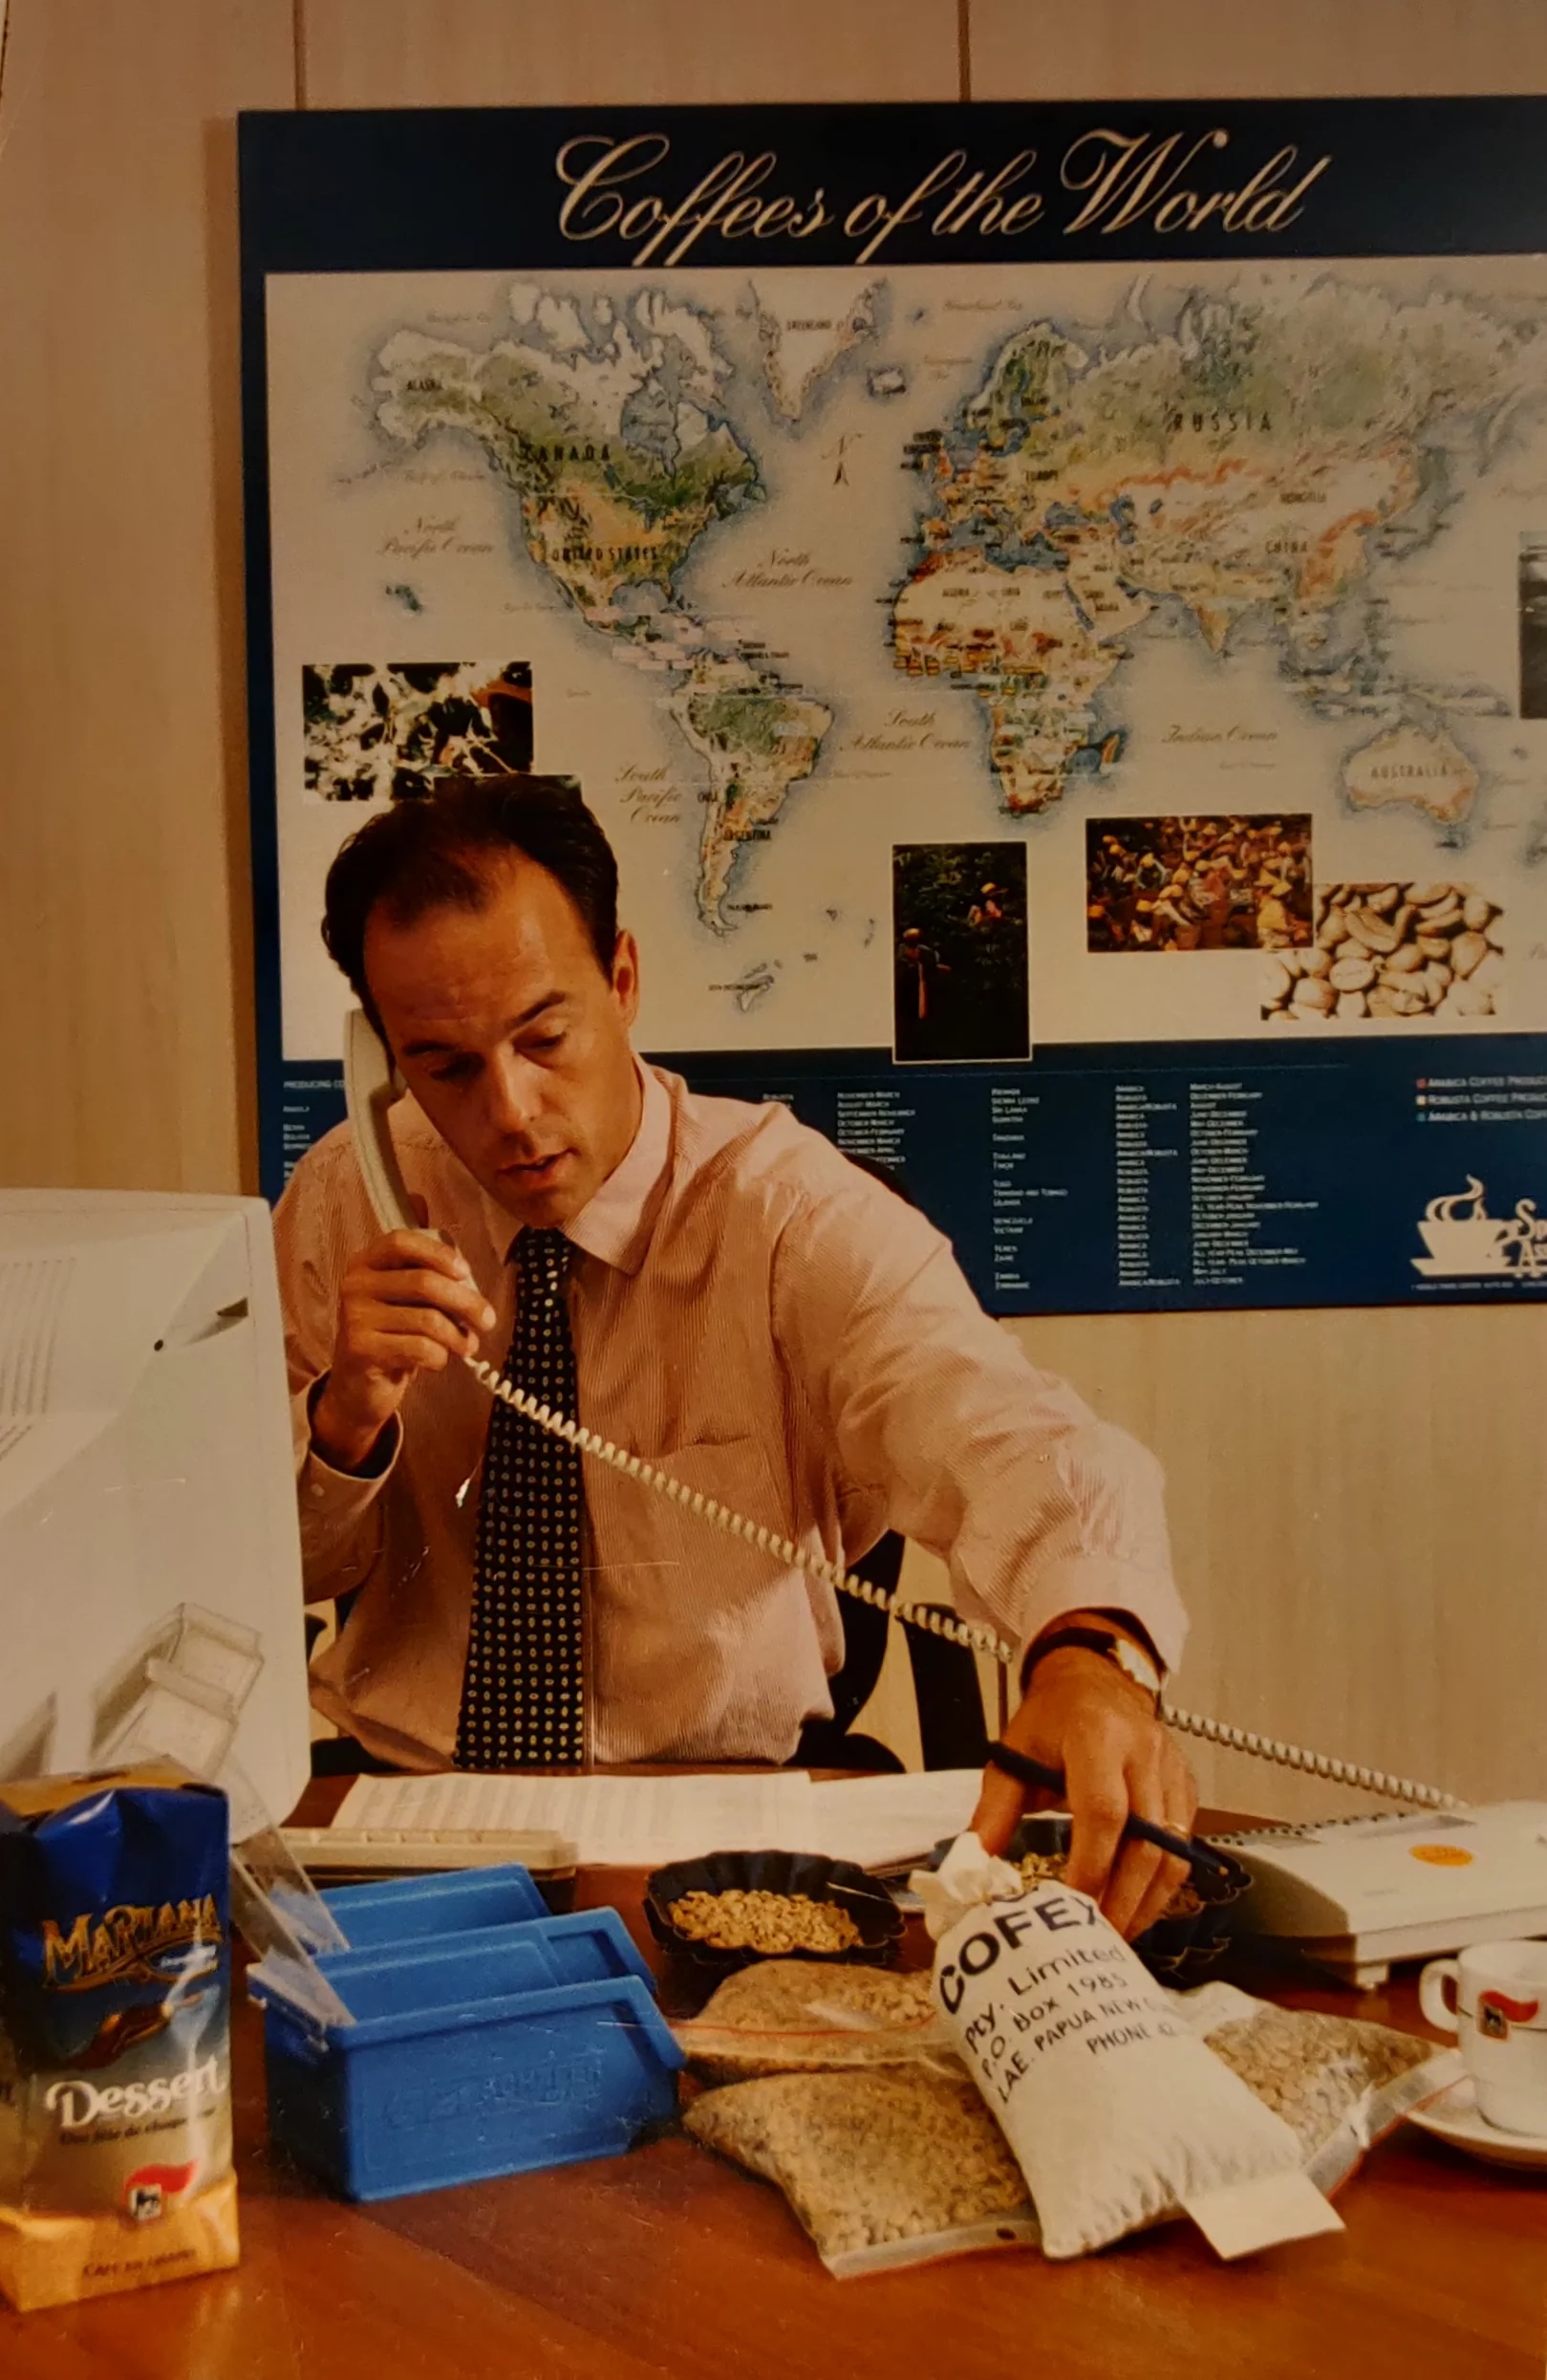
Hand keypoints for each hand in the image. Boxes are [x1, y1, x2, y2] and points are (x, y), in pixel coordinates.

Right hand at [311, 1210, 495, 1472]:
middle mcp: (355, 1285)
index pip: (401, 1242)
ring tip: (468, 1346)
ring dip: (458, 1337)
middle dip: (466, 1302)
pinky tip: (438, 1360)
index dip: (437, 1254)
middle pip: (423, 1282)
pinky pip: (420, 1348)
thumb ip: (431, 1287)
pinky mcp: (360, 1349)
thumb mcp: (407, 1304)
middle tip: (488, 1321)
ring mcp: (354, 1317)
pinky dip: (440, 1357)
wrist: (358, 1385)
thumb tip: (473, 1292)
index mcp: (366, 1264)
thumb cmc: (393, 1336)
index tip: (466, 1272)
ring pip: (427, 1320)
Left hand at [970, 1647, 1197, 1940]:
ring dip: (1147, 1901)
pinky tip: (1135, 1906)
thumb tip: (975, 1870)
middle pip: (1148, 1841)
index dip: (1091, 1867)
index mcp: (1097, 1737)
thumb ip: (993, 1813)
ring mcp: (1171, 1769)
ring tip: (1117, 1934)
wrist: (1093, 1681)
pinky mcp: (1186, 1784)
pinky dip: (1161, 1883)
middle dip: (1124, 1899)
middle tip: (1098, 1939)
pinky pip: (1183, 1844)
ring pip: (1173, 1851)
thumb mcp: (1012, 1756)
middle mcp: (1143, 1752)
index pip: (1104, 1813)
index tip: (1071, 1909)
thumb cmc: (1050, 1720)